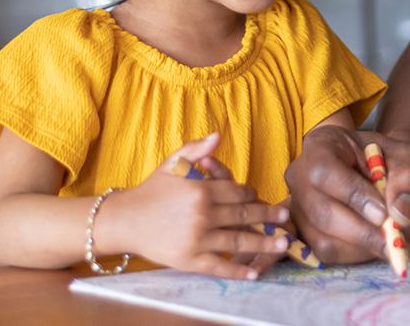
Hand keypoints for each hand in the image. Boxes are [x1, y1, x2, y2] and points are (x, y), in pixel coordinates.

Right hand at [101, 133, 289, 279]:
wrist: (124, 220)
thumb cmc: (151, 190)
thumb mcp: (172, 164)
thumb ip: (196, 149)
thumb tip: (218, 135)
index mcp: (201, 190)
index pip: (238, 192)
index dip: (252, 196)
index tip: (261, 199)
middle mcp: (202, 215)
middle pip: (244, 215)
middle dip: (268, 217)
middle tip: (285, 218)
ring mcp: (197, 239)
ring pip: (238, 241)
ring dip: (264, 244)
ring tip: (282, 245)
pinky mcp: (189, 259)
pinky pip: (219, 266)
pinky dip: (237, 271)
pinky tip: (254, 273)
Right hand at [284, 126, 409, 263]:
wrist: (390, 175)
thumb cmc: (396, 163)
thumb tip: (401, 215)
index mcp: (322, 144)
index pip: (326, 172)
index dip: (353, 196)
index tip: (384, 214)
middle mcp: (301, 176)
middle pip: (321, 212)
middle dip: (362, 231)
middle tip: (394, 238)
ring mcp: (299, 208)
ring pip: (323, 239)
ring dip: (363, 246)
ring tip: (392, 238)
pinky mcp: (307, 234)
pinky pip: (328, 253)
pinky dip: (358, 254)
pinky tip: (379, 242)